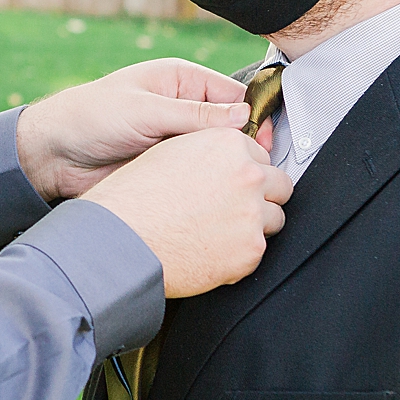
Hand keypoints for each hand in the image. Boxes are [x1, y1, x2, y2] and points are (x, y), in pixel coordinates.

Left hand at [16, 58, 254, 202]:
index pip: (234, 95)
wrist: (52, 155)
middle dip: (244, 148)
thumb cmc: (90, 117)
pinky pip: (198, 177)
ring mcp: (177, 140)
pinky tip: (214, 198)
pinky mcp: (168, 168)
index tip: (264, 146)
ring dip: (225, 170)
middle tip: (256, 173)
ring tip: (238, 187)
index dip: (253, 119)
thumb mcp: (143, 110)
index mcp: (181, 81)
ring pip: (217, 156)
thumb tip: (243, 117)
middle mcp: (184, 109)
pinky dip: (208, 186)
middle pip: (230, 128)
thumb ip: (193, 115)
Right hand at [82, 127, 291, 296]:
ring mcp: (252, 214)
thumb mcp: (168, 154)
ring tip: (219, 232)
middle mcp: (247, 175)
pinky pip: (258, 252)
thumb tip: (223, 160)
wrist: (121, 240)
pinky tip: (211, 251)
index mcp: (227, 145)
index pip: (259, 155)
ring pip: (274, 219)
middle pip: (279, 184)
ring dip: (253, 226)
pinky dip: (239, 255)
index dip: (244, 172)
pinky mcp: (251, 251)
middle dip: (260, 197)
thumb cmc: (133, 199)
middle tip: (232, 209)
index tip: (233, 184)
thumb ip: (206, 152)